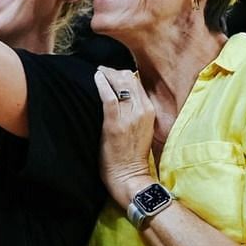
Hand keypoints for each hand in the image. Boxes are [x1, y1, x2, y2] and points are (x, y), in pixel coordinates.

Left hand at [93, 66, 155, 204]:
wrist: (129, 176)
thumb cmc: (131, 154)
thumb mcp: (141, 128)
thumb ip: (135, 112)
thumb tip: (124, 96)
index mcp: (150, 111)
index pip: (138, 82)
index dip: (124, 73)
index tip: (112, 72)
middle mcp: (143, 110)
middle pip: (129, 78)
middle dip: (114, 71)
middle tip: (102, 70)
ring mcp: (130, 116)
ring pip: (120, 83)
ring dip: (106, 74)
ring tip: (98, 73)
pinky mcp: (115, 123)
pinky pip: (109, 96)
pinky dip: (101, 83)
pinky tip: (95, 78)